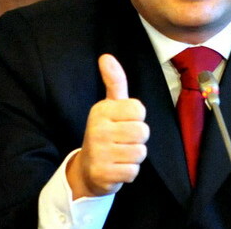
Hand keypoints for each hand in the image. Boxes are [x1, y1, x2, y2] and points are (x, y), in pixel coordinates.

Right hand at [67, 54, 149, 198]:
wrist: (88, 169)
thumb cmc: (106, 132)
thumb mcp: (110, 106)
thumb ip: (114, 81)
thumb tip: (106, 56)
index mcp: (101, 110)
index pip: (139, 109)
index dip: (137, 118)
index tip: (124, 122)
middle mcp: (97, 129)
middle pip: (143, 132)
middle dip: (138, 139)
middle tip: (123, 141)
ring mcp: (98, 152)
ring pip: (140, 152)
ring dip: (134, 156)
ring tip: (120, 154)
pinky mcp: (102, 173)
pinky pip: (133, 171)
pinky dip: (129, 172)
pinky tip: (117, 168)